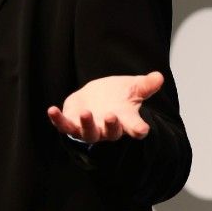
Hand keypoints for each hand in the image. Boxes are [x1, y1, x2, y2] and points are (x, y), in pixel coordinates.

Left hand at [46, 71, 163, 143]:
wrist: (97, 99)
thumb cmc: (117, 96)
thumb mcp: (132, 87)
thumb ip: (145, 85)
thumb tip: (159, 77)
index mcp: (125, 120)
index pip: (135, 128)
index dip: (139, 129)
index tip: (142, 130)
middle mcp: (107, 128)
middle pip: (111, 133)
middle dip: (111, 126)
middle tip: (111, 116)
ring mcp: (89, 128)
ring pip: (88, 133)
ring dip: (86, 124)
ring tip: (84, 112)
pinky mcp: (72, 124)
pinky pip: (64, 126)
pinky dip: (57, 120)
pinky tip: (51, 110)